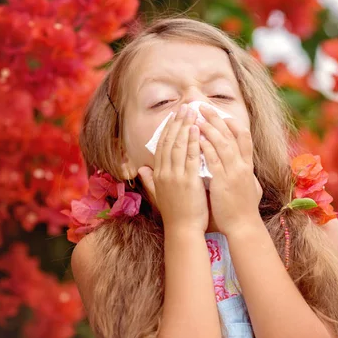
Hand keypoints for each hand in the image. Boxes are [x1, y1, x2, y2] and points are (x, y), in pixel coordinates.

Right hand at [138, 104, 208, 233]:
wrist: (183, 230)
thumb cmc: (175, 214)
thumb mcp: (159, 195)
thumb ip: (150, 180)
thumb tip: (141, 168)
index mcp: (158, 174)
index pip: (161, 146)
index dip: (168, 129)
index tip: (174, 116)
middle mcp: (164, 172)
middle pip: (169, 141)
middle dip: (177, 122)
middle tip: (185, 107)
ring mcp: (175, 176)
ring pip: (178, 146)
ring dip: (185, 127)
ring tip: (192, 112)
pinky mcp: (187, 181)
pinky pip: (189, 157)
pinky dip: (192, 142)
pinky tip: (197, 130)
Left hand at [196, 104, 262, 235]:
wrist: (243, 227)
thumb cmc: (242, 211)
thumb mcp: (250, 189)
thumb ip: (246, 177)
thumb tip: (246, 170)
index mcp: (247, 166)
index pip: (243, 137)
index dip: (232, 123)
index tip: (221, 113)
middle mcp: (242, 165)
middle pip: (231, 134)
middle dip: (216, 118)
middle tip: (202, 106)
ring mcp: (234, 172)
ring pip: (222, 143)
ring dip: (209, 128)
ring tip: (196, 117)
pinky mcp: (223, 181)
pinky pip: (213, 159)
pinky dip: (205, 147)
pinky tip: (196, 138)